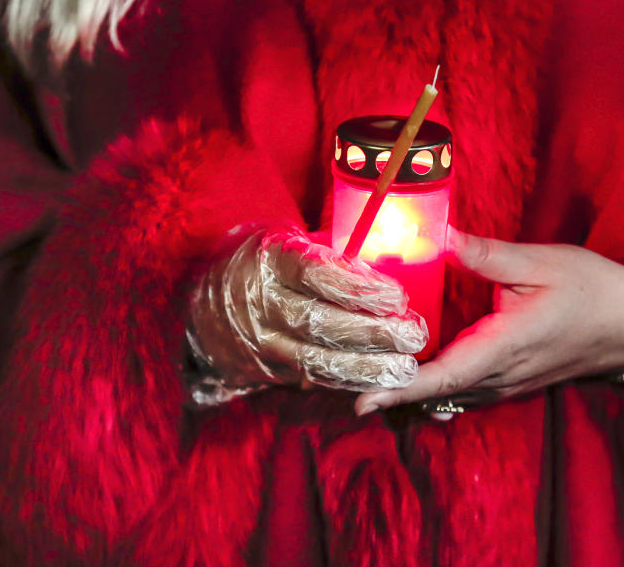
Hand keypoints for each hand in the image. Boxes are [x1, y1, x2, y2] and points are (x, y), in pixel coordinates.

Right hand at [186, 229, 427, 404]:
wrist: (210, 301)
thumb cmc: (270, 262)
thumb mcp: (293, 241)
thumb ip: (334, 255)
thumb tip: (390, 267)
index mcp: (272, 259)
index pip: (317, 274)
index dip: (359, 288)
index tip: (397, 297)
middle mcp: (262, 302)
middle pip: (320, 322)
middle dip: (372, 332)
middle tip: (413, 335)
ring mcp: (261, 340)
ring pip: (316, 358)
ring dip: (366, 367)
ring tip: (405, 369)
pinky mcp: (266, 368)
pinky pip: (311, 377)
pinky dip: (347, 381)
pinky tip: (380, 383)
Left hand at [354, 229, 623, 415]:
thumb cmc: (594, 289)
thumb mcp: (542, 262)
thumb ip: (486, 255)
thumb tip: (439, 235)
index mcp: (506, 344)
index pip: (444, 375)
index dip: (401, 389)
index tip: (363, 401)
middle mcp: (502, 374)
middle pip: (436, 393)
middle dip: (389, 391)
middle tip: (342, 381)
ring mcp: (508, 384)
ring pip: (448, 397)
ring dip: (408, 392)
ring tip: (364, 379)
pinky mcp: (512, 382)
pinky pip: (464, 392)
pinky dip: (433, 388)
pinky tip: (409, 375)